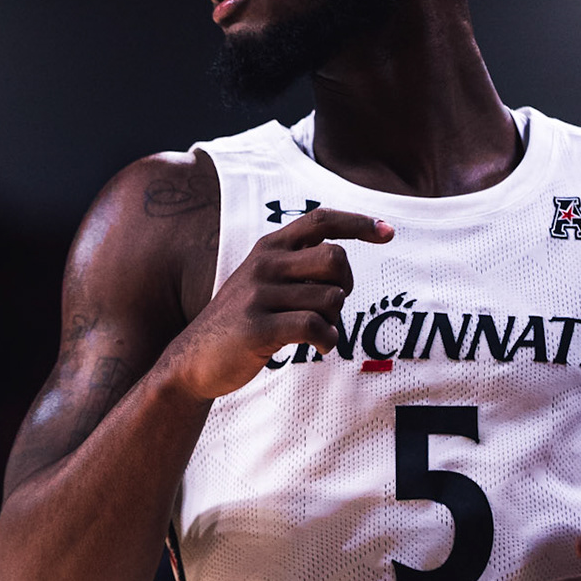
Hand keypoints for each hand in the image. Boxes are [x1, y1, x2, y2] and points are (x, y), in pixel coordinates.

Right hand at [159, 208, 391, 399]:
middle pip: (335, 259)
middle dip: (346, 286)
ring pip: (330, 298)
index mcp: (268, 248)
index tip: (388, 232)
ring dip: (335, 322)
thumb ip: (295, 266)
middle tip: (332, 307)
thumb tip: (341, 263)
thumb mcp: (262, 281)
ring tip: (319, 333)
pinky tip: (319, 347)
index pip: (321, 220)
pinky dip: (328, 340)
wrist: (192, 360)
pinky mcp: (257, 328)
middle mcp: (264, 264)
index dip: (358, 223)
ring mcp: (258, 295)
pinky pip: (316, 326)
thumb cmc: (240, 321)